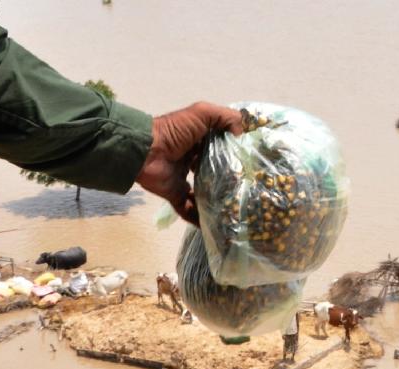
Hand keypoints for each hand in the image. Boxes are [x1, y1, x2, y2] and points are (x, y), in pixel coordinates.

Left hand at [137, 102, 244, 224]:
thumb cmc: (174, 130)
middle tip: (249, 191)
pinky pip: (189, 210)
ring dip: (218, 201)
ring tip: (236, 210)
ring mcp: (184, 179)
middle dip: (230, 182)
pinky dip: (199, 219)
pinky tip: (214, 225)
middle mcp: (193, 161)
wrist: (145, 150)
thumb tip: (243, 136)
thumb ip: (226, 117)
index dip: (237, 156)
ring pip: (205, 193)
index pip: (223, 150)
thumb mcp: (202, 112)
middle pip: (216, 174)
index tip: (254, 166)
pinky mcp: (175, 194)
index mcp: (200, 142)